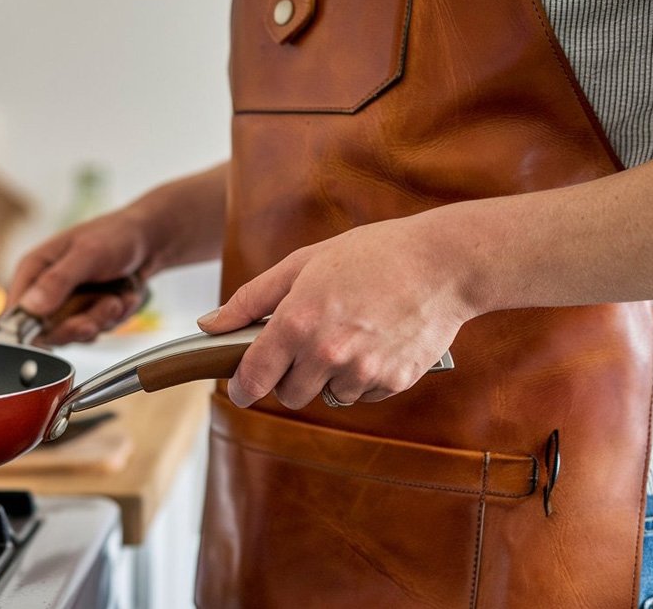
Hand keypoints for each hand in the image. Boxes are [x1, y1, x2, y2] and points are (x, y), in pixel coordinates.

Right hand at [8, 210, 154, 344]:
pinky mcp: (86, 315)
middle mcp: (45, 291)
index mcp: (33, 270)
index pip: (15, 312)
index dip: (31, 329)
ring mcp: (66, 306)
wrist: (149, 241)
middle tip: (102, 309)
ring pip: (74, 335)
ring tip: (116, 297)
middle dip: (78, 325)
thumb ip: (58, 280)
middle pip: (46, 332)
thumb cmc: (116, 235)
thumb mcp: (88, 253)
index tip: (59, 329)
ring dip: (101, 319)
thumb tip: (29, 306)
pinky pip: (95, 332)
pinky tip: (123, 297)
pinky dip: (114, 318)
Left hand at [198, 214, 475, 408]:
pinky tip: (376, 343)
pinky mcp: (394, 381)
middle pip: (289, 396)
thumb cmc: (371, 255)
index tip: (241, 387)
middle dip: (290, 377)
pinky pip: (364, 395)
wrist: (443, 263)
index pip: (254, 378)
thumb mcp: (301, 264)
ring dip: (330, 376)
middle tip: (305, 346)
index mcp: (297, 322)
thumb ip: (250, 299)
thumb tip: (209, 325)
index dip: (242, 386)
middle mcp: (327, 353)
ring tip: (349, 335)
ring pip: (329, 396)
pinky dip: (364, 377)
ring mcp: (363, 370)